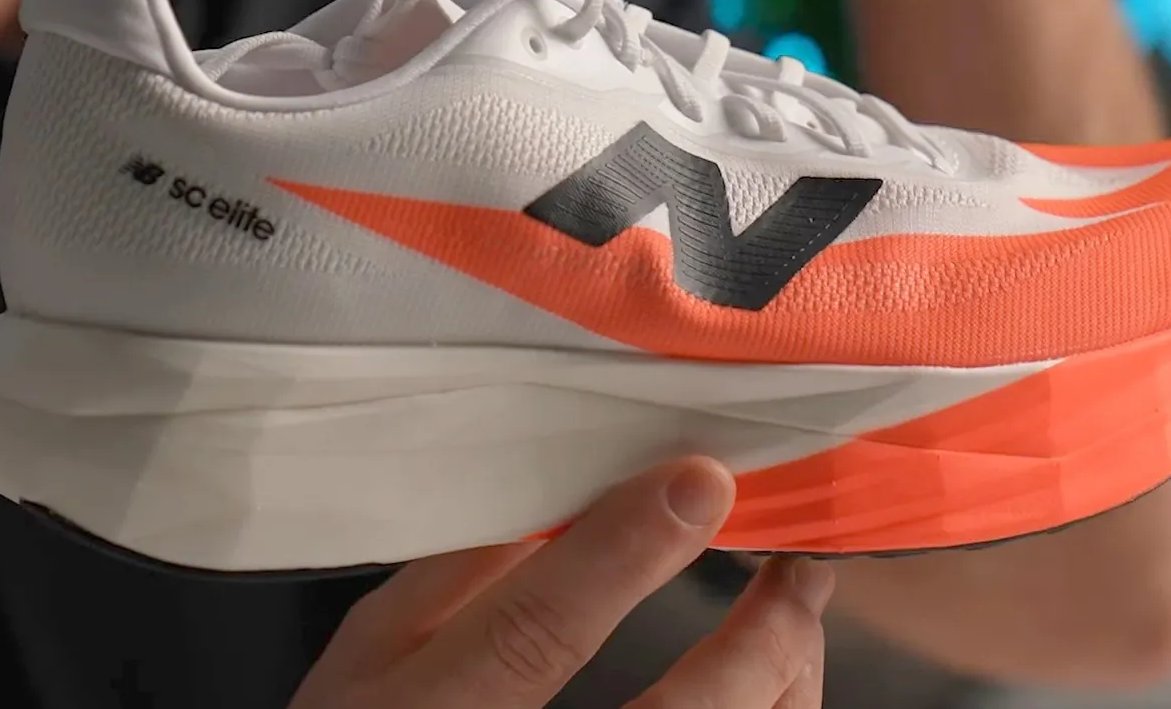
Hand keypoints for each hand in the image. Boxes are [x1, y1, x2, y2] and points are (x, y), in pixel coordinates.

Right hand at [289, 458, 834, 708]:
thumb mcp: (371, 650)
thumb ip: (454, 572)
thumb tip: (563, 490)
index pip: (530, 636)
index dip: (621, 557)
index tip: (698, 483)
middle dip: (754, 649)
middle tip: (799, 577)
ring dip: (779, 691)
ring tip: (797, 625)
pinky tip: (772, 688)